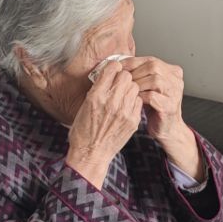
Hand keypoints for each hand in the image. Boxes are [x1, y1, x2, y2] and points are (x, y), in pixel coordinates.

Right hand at [65, 64, 143, 187]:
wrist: (91, 153)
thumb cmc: (83, 131)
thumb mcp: (84, 105)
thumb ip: (98, 89)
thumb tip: (108, 75)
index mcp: (96, 96)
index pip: (112, 68)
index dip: (113, 68)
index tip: (113, 71)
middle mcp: (111, 102)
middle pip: (126, 76)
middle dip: (122, 77)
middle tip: (118, 84)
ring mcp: (124, 111)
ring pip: (135, 87)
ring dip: (129, 89)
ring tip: (122, 96)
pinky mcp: (133, 120)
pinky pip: (138, 101)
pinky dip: (133, 101)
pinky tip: (126, 107)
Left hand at [125, 56, 204, 179]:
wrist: (167, 129)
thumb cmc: (155, 107)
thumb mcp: (149, 86)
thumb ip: (142, 73)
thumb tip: (120, 62)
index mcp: (172, 72)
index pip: (151, 59)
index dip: (133, 62)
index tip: (119, 66)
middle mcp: (176, 80)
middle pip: (153, 66)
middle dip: (134, 72)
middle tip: (122, 79)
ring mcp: (175, 93)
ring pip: (154, 79)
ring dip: (137, 84)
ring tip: (127, 90)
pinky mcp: (170, 107)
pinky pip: (152, 96)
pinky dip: (140, 96)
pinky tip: (133, 99)